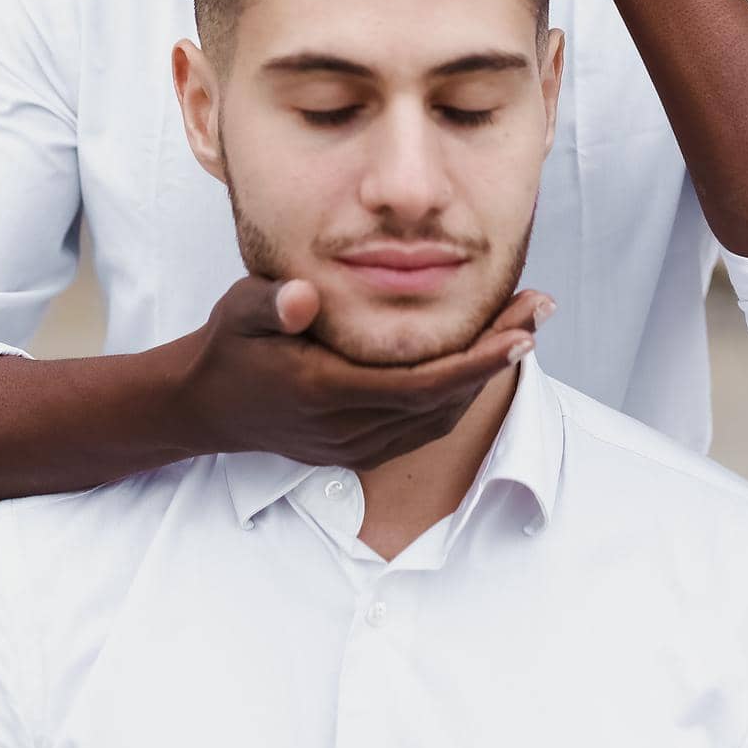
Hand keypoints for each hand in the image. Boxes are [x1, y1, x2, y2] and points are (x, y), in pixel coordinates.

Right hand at [169, 275, 556, 469]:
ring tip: (522, 325)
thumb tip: (301, 298)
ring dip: (486, 374)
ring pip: (440, 417)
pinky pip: (425, 426)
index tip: (521, 331)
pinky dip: (460, 391)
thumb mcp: (239, 311)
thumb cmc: (230, 346)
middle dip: (498, 357)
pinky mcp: (360, 449)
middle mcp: (347, 429)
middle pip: (443, 399)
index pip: (419, 385)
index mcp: (324, 392)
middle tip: (540, 310)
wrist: (207, 405)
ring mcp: (355, 446)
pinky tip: (481, 357)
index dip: (477, 361)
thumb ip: (271, 304)